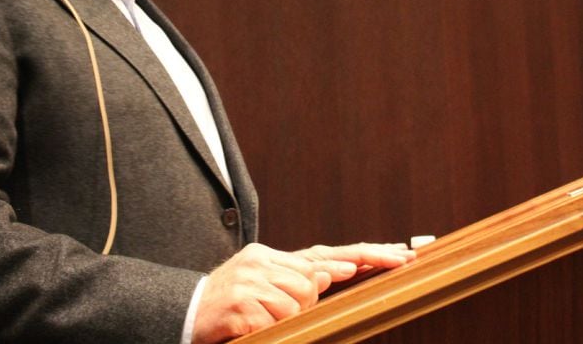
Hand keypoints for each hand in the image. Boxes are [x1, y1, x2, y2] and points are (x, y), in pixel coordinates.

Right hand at [191, 242, 414, 343]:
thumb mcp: (261, 288)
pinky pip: (276, 320)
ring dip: (283, 318)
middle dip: (309, 299)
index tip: (400, 255)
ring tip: (256, 318)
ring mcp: (252, 281)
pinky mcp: (242, 304)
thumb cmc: (227, 306)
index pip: (326, 253)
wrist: (182, 313)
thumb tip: (328, 276)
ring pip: (298, 301)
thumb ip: (294, 281)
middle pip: (314, 280)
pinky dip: (268, 329)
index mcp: (270, 256)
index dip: (365, 255)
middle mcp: (263, 261)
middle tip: (279, 308)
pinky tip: (249, 325)